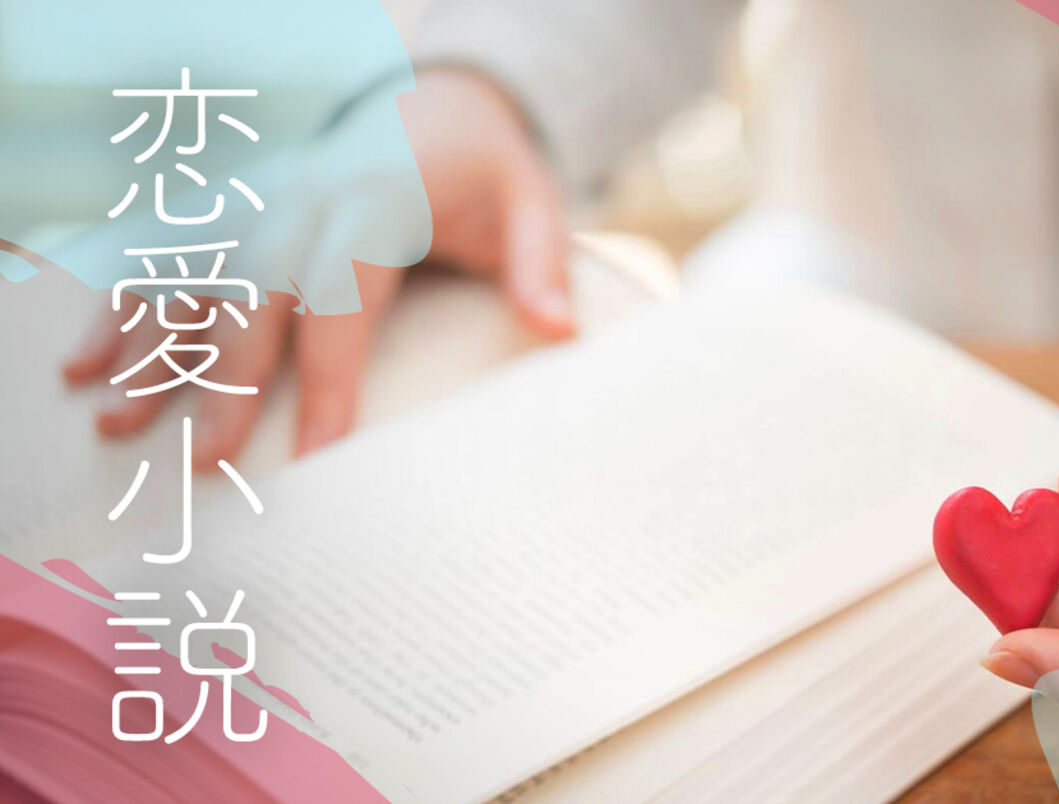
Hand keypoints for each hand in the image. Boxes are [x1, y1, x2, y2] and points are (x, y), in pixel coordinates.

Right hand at [61, 68, 572, 469]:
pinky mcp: (233, 210)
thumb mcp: (532, 203)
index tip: (315, 453)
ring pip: (190, 273)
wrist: (435, 105)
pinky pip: (165, 256)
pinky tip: (84, 363)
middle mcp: (301, 195)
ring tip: (118, 424)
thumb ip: (543, 265)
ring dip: (149, 346)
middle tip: (207, 463)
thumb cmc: (486, 171)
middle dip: (226, 376)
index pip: (343, 292)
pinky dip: (121, 306)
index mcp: (377, 198)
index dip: (327, 373)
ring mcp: (257, 198)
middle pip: (252, 289)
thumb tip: (560, 333)